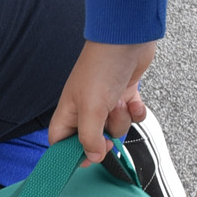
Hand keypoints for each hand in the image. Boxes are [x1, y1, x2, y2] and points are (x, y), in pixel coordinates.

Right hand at [48, 40, 156, 163]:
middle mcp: (86, 107)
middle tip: (107, 129)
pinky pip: (132, 115)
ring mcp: (106, 101)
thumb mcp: (91, 108)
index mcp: (69, 110)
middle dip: (105, 136)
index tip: (87, 157)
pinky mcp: (124, 94)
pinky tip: (134, 101)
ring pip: (115, 127)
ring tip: (120, 103)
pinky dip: (136, 111)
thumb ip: (89, 137)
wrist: (127, 39)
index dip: (71, 153)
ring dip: (122, 120)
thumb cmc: (101, 67)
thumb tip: (92, 156)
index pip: (60, 140)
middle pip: (92, 138)